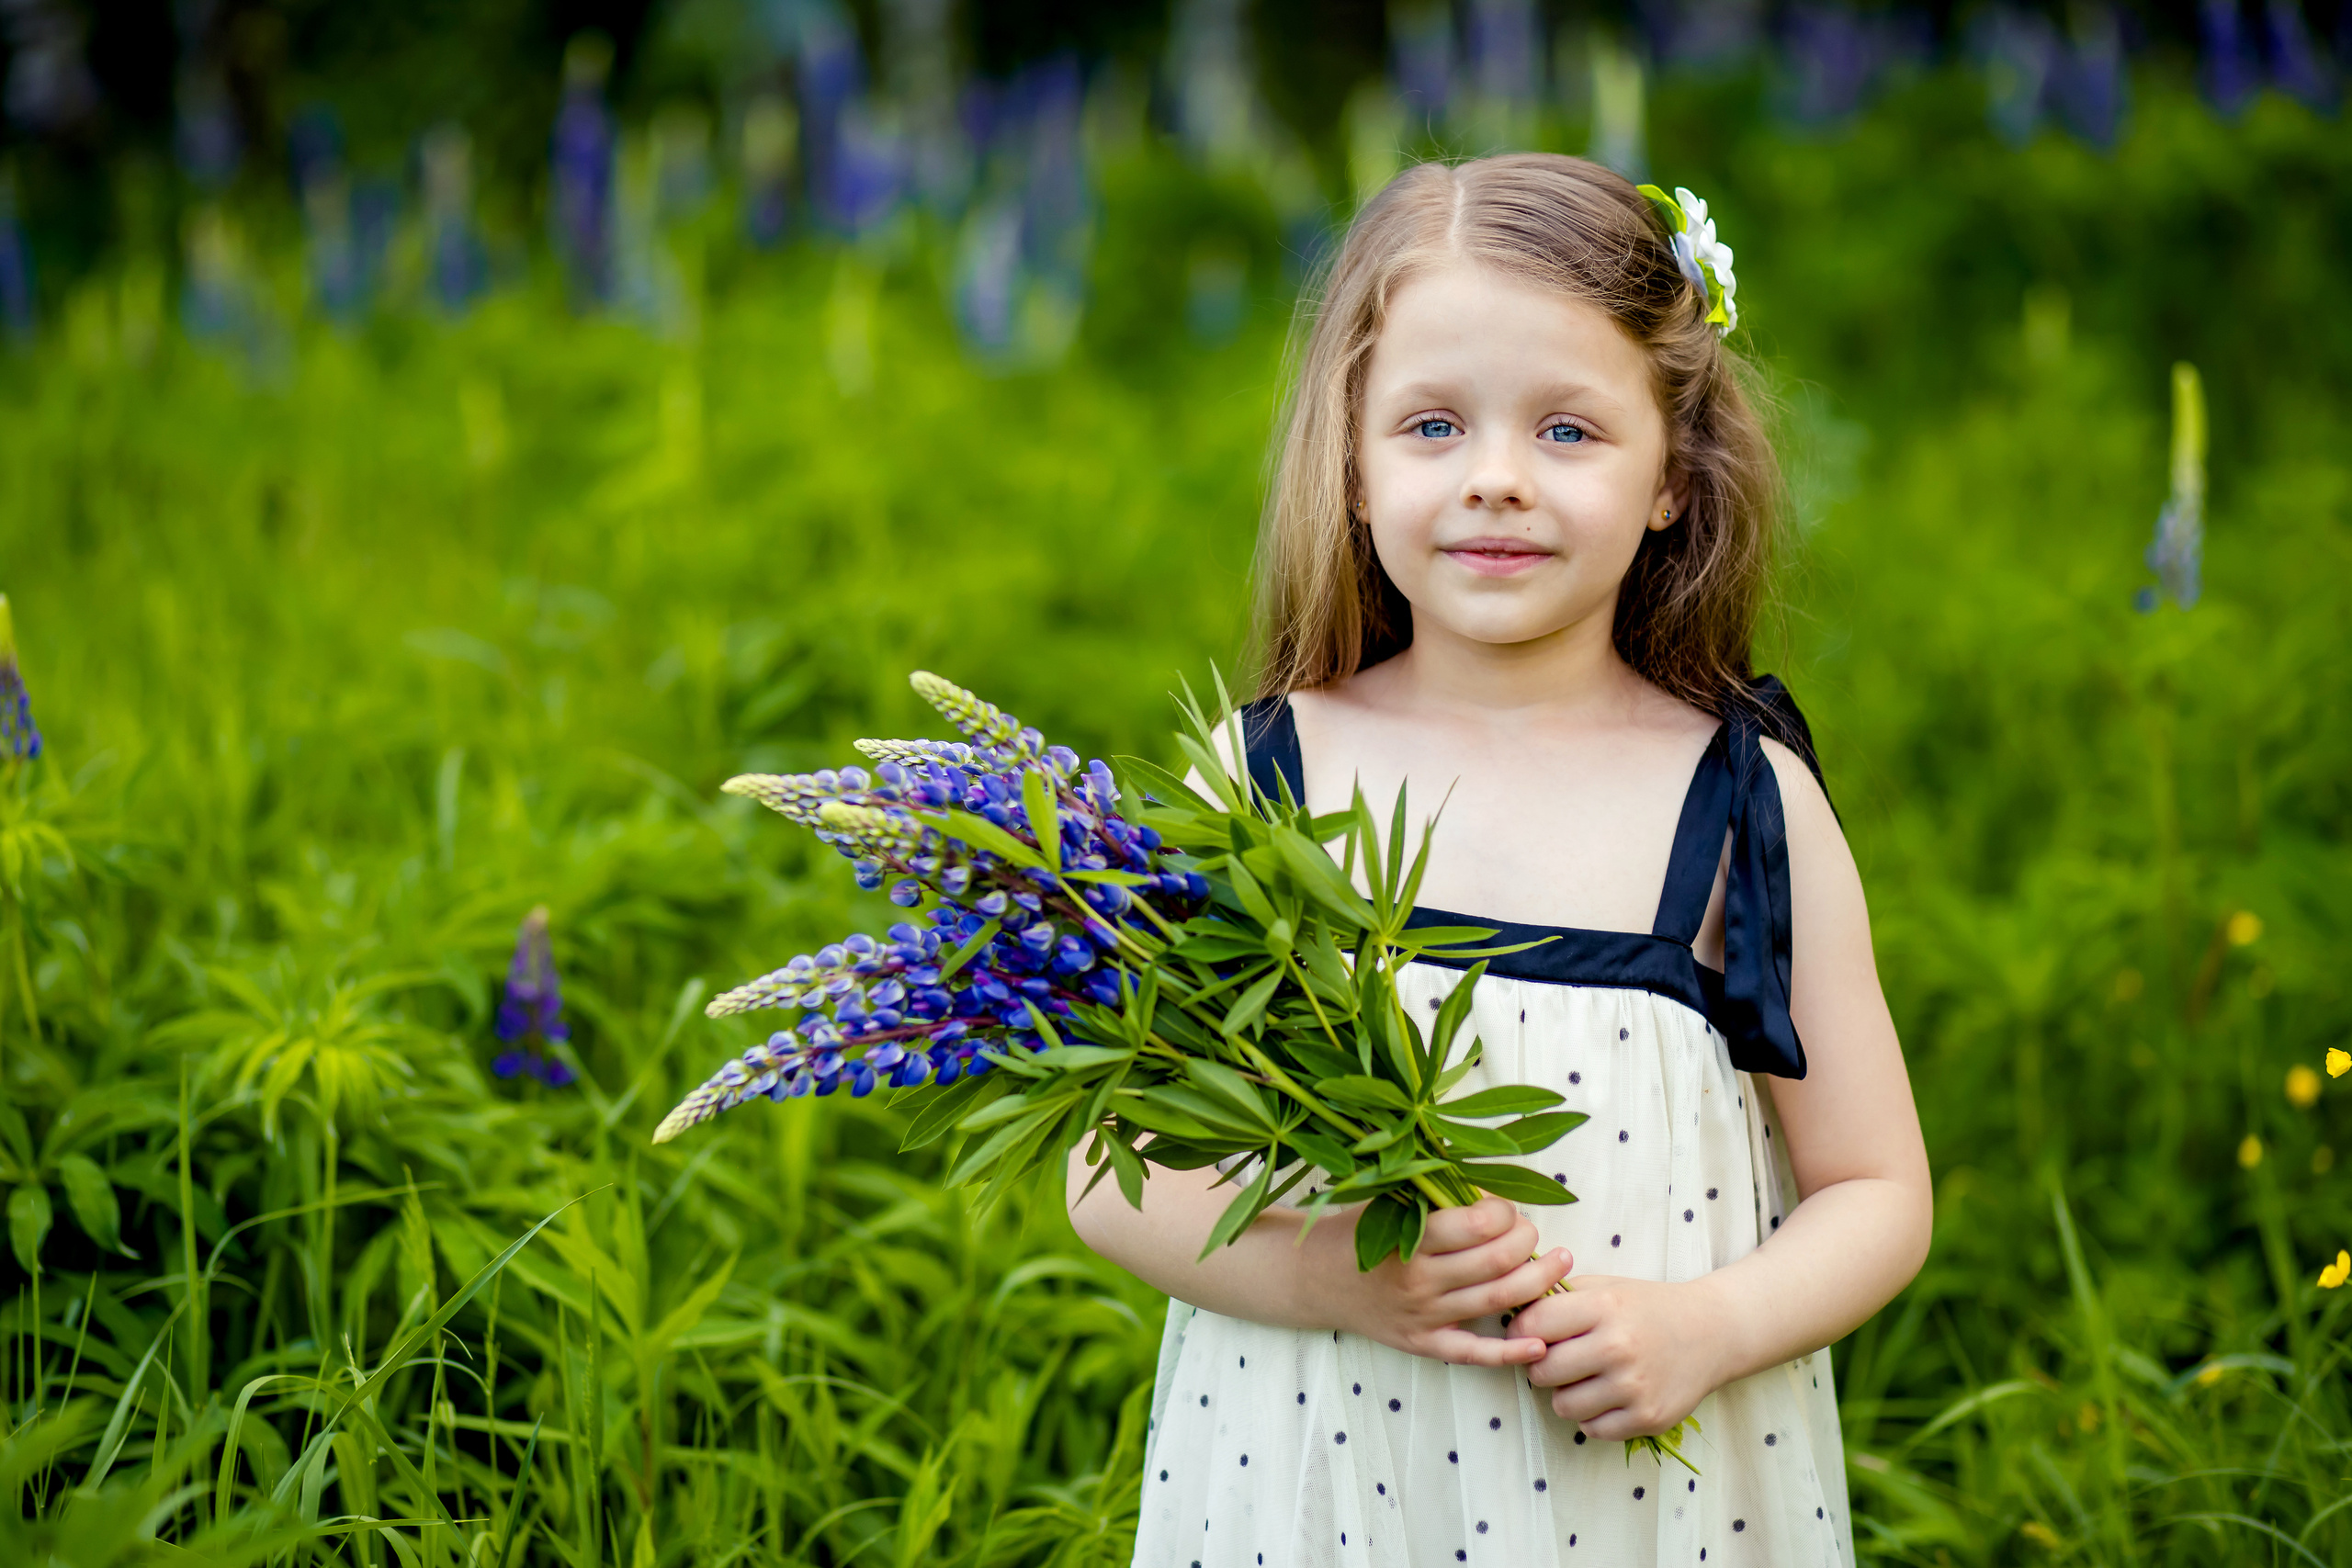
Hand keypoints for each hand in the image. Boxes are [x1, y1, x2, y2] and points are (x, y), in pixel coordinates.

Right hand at [1312, 1196, 1573, 1367]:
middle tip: (1534, 1233)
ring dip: (1538, 1281)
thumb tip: (1495, 1192)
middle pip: (1499, 1261)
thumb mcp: (1388, 1200)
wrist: (1310, 1278)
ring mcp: (1424, 1316)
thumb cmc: (1355, 1231)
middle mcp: (1421, 1280)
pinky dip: (1511, 1352)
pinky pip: (1474, 1354)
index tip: (1506, 1208)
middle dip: (1529, 1241)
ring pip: (1498, 1302)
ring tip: (1560, 1262)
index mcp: (1411, 1237)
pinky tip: (1540, 1343)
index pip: (1481, 1223)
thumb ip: (1437, 1194)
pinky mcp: (1424, 1344)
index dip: (1507, 1212)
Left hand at [1514, 1273, 1723, 1440]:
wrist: (1711, 1332)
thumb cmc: (1648, 1307)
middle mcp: (1618, 1347)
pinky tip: (1608, 1396)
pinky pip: (1591, 1429)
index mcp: (1604, 1307)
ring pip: (1563, 1405)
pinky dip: (1593, 1416)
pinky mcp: (1647, 1417)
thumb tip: (1510, 1314)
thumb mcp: (1605, 1286)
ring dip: (1567, 1394)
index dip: (1520, 1332)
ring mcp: (1634, 1386)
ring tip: (1586, 1378)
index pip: (1533, 1327)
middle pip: (1542, 1371)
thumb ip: (1558, 1297)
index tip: (1526, 1335)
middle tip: (1559, 1359)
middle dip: (1542, 1366)